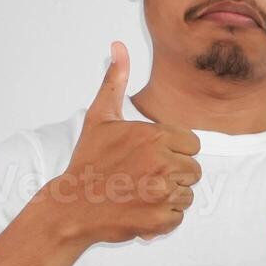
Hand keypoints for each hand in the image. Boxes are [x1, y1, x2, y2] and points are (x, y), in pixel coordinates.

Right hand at [49, 42, 202, 244]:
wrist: (71, 206)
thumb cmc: (88, 161)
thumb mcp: (100, 117)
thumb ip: (115, 82)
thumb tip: (118, 46)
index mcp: (155, 136)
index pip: (192, 145)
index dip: (174, 151)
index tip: (151, 157)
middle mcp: (163, 163)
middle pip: (193, 171)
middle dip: (174, 175)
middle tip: (144, 178)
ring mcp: (162, 193)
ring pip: (188, 195)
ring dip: (169, 197)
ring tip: (141, 193)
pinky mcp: (159, 219)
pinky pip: (178, 217)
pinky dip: (163, 219)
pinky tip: (141, 210)